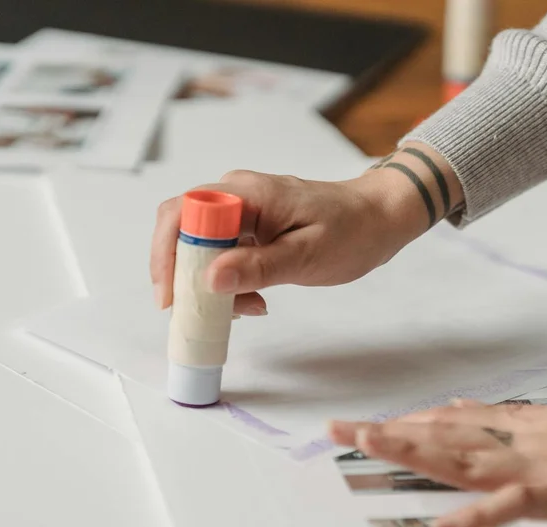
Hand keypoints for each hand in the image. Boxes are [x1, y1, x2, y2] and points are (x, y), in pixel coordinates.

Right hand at [150, 142, 461, 311]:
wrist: (380, 219)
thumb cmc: (353, 231)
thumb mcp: (308, 255)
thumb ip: (259, 267)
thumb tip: (210, 279)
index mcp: (247, 193)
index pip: (181, 213)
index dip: (167, 255)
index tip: (172, 297)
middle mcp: (236, 195)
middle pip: (182, 232)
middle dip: (185, 277)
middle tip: (204, 314)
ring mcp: (242, 211)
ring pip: (201, 249)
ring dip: (211, 285)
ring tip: (247, 308)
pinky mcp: (250, 228)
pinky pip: (222, 255)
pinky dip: (229, 283)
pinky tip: (255, 300)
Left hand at [328, 379, 546, 526]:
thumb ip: (526, 423)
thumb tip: (482, 414)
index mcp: (528, 426)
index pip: (456, 420)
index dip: (410, 422)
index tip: (371, 423)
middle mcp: (524, 439)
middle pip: (445, 434)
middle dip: (391, 432)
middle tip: (340, 428)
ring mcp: (541, 465)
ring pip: (465, 457)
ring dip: (414, 451)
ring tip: (369, 445)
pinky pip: (514, 506)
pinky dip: (478, 515)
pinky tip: (446, 524)